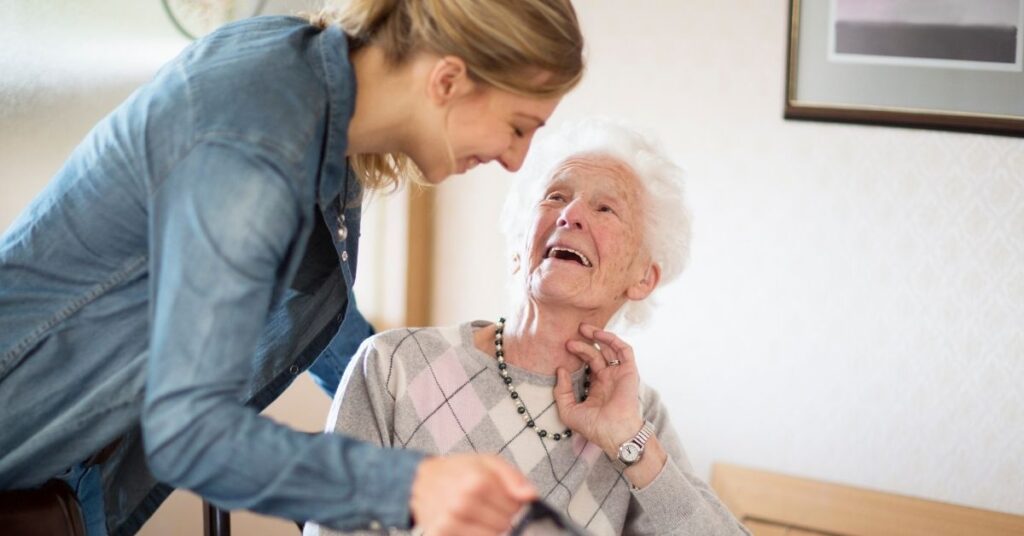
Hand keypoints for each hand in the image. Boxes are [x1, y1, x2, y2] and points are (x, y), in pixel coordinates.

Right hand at [410, 453, 536, 534]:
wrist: (421, 482)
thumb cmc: (458, 471)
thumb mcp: (488, 462)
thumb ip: (513, 477)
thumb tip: (531, 495)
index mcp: (477, 482)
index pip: (516, 507)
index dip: (514, 504)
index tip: (503, 498)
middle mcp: (462, 503)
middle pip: (505, 525)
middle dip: (503, 518)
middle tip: (489, 506)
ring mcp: (449, 522)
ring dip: (490, 529)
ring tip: (479, 515)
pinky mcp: (440, 535)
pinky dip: (477, 534)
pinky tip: (469, 524)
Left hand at [553, 324, 644, 456]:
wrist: (614, 433)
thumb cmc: (593, 427)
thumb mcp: (569, 410)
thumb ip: (561, 391)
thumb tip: (560, 370)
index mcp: (597, 387)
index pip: (587, 364)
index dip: (576, 354)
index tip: (563, 349)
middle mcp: (609, 378)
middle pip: (596, 353)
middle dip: (583, 343)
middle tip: (569, 337)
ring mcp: (619, 374)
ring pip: (610, 348)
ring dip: (598, 336)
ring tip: (583, 328)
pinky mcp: (629, 372)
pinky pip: (624, 350)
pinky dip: (613, 340)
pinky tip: (599, 335)